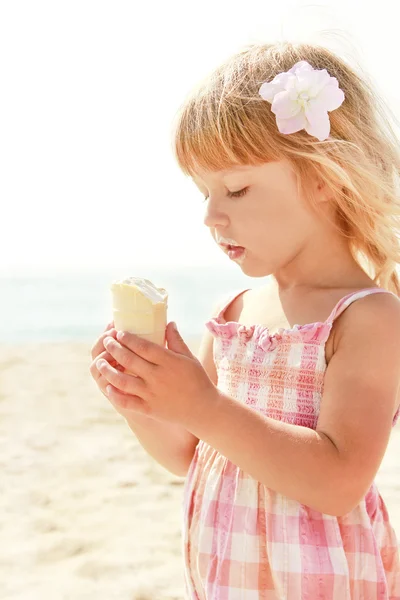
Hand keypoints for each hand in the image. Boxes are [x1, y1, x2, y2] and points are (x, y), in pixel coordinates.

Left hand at [95, 321, 217, 426]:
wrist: (203, 409)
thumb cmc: (197, 380)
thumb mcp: (189, 358)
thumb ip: (176, 340)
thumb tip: (168, 322)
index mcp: (168, 362)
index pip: (143, 347)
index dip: (128, 339)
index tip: (119, 333)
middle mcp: (158, 377)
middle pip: (129, 361)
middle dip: (114, 349)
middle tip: (107, 341)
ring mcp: (152, 394)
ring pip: (123, 381)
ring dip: (108, 370)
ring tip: (99, 362)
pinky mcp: (149, 409)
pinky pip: (127, 401)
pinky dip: (115, 394)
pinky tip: (108, 386)